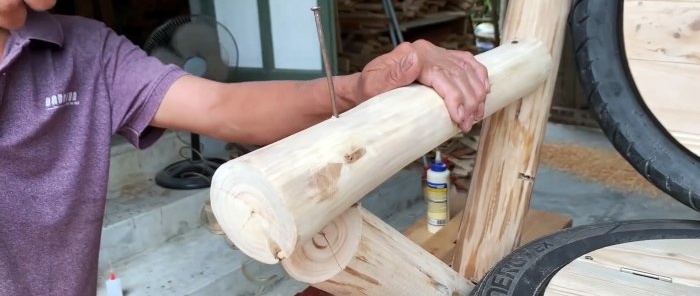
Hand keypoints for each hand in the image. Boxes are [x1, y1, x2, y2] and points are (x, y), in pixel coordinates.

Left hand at [355, 39, 489, 130]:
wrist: (365, 89)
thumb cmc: (369, 92)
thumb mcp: (373, 86)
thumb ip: (392, 75)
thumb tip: (414, 61)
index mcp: (412, 54)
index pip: (443, 75)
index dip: (455, 98)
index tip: (460, 119)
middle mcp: (426, 51)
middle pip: (458, 74)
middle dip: (469, 101)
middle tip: (468, 124)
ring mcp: (435, 53)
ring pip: (466, 70)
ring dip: (476, 93)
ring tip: (476, 116)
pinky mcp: (441, 59)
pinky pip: (466, 63)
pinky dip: (479, 77)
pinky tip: (484, 92)